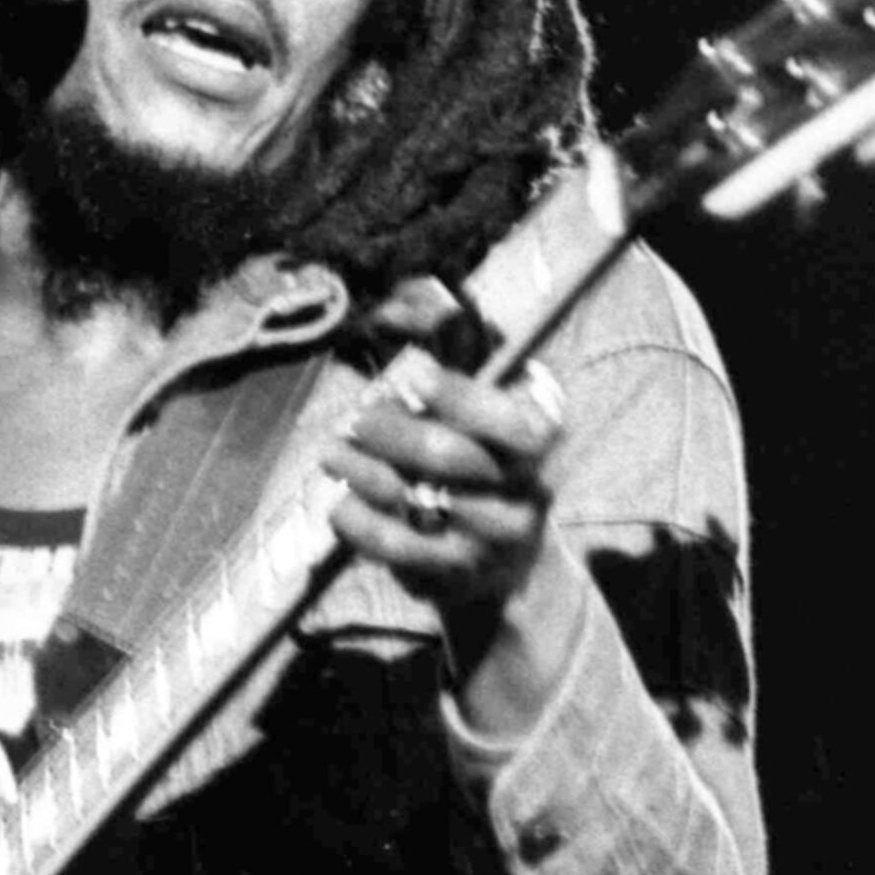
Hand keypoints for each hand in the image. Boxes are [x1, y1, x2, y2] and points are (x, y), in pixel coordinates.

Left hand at [324, 274, 562, 647]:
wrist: (509, 566)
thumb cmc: (486, 463)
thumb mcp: (487, 409)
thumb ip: (458, 354)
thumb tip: (407, 299)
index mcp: (543, 439)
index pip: (509, 420)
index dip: (458, 396)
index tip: (412, 377)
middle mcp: (529, 491)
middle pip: (450, 456)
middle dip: (390, 431)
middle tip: (355, 419)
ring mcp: (493, 539)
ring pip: (414, 499)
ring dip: (361, 471)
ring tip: (330, 453)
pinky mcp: (456, 575)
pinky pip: (393, 544)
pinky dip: (357, 520)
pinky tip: (338, 503)